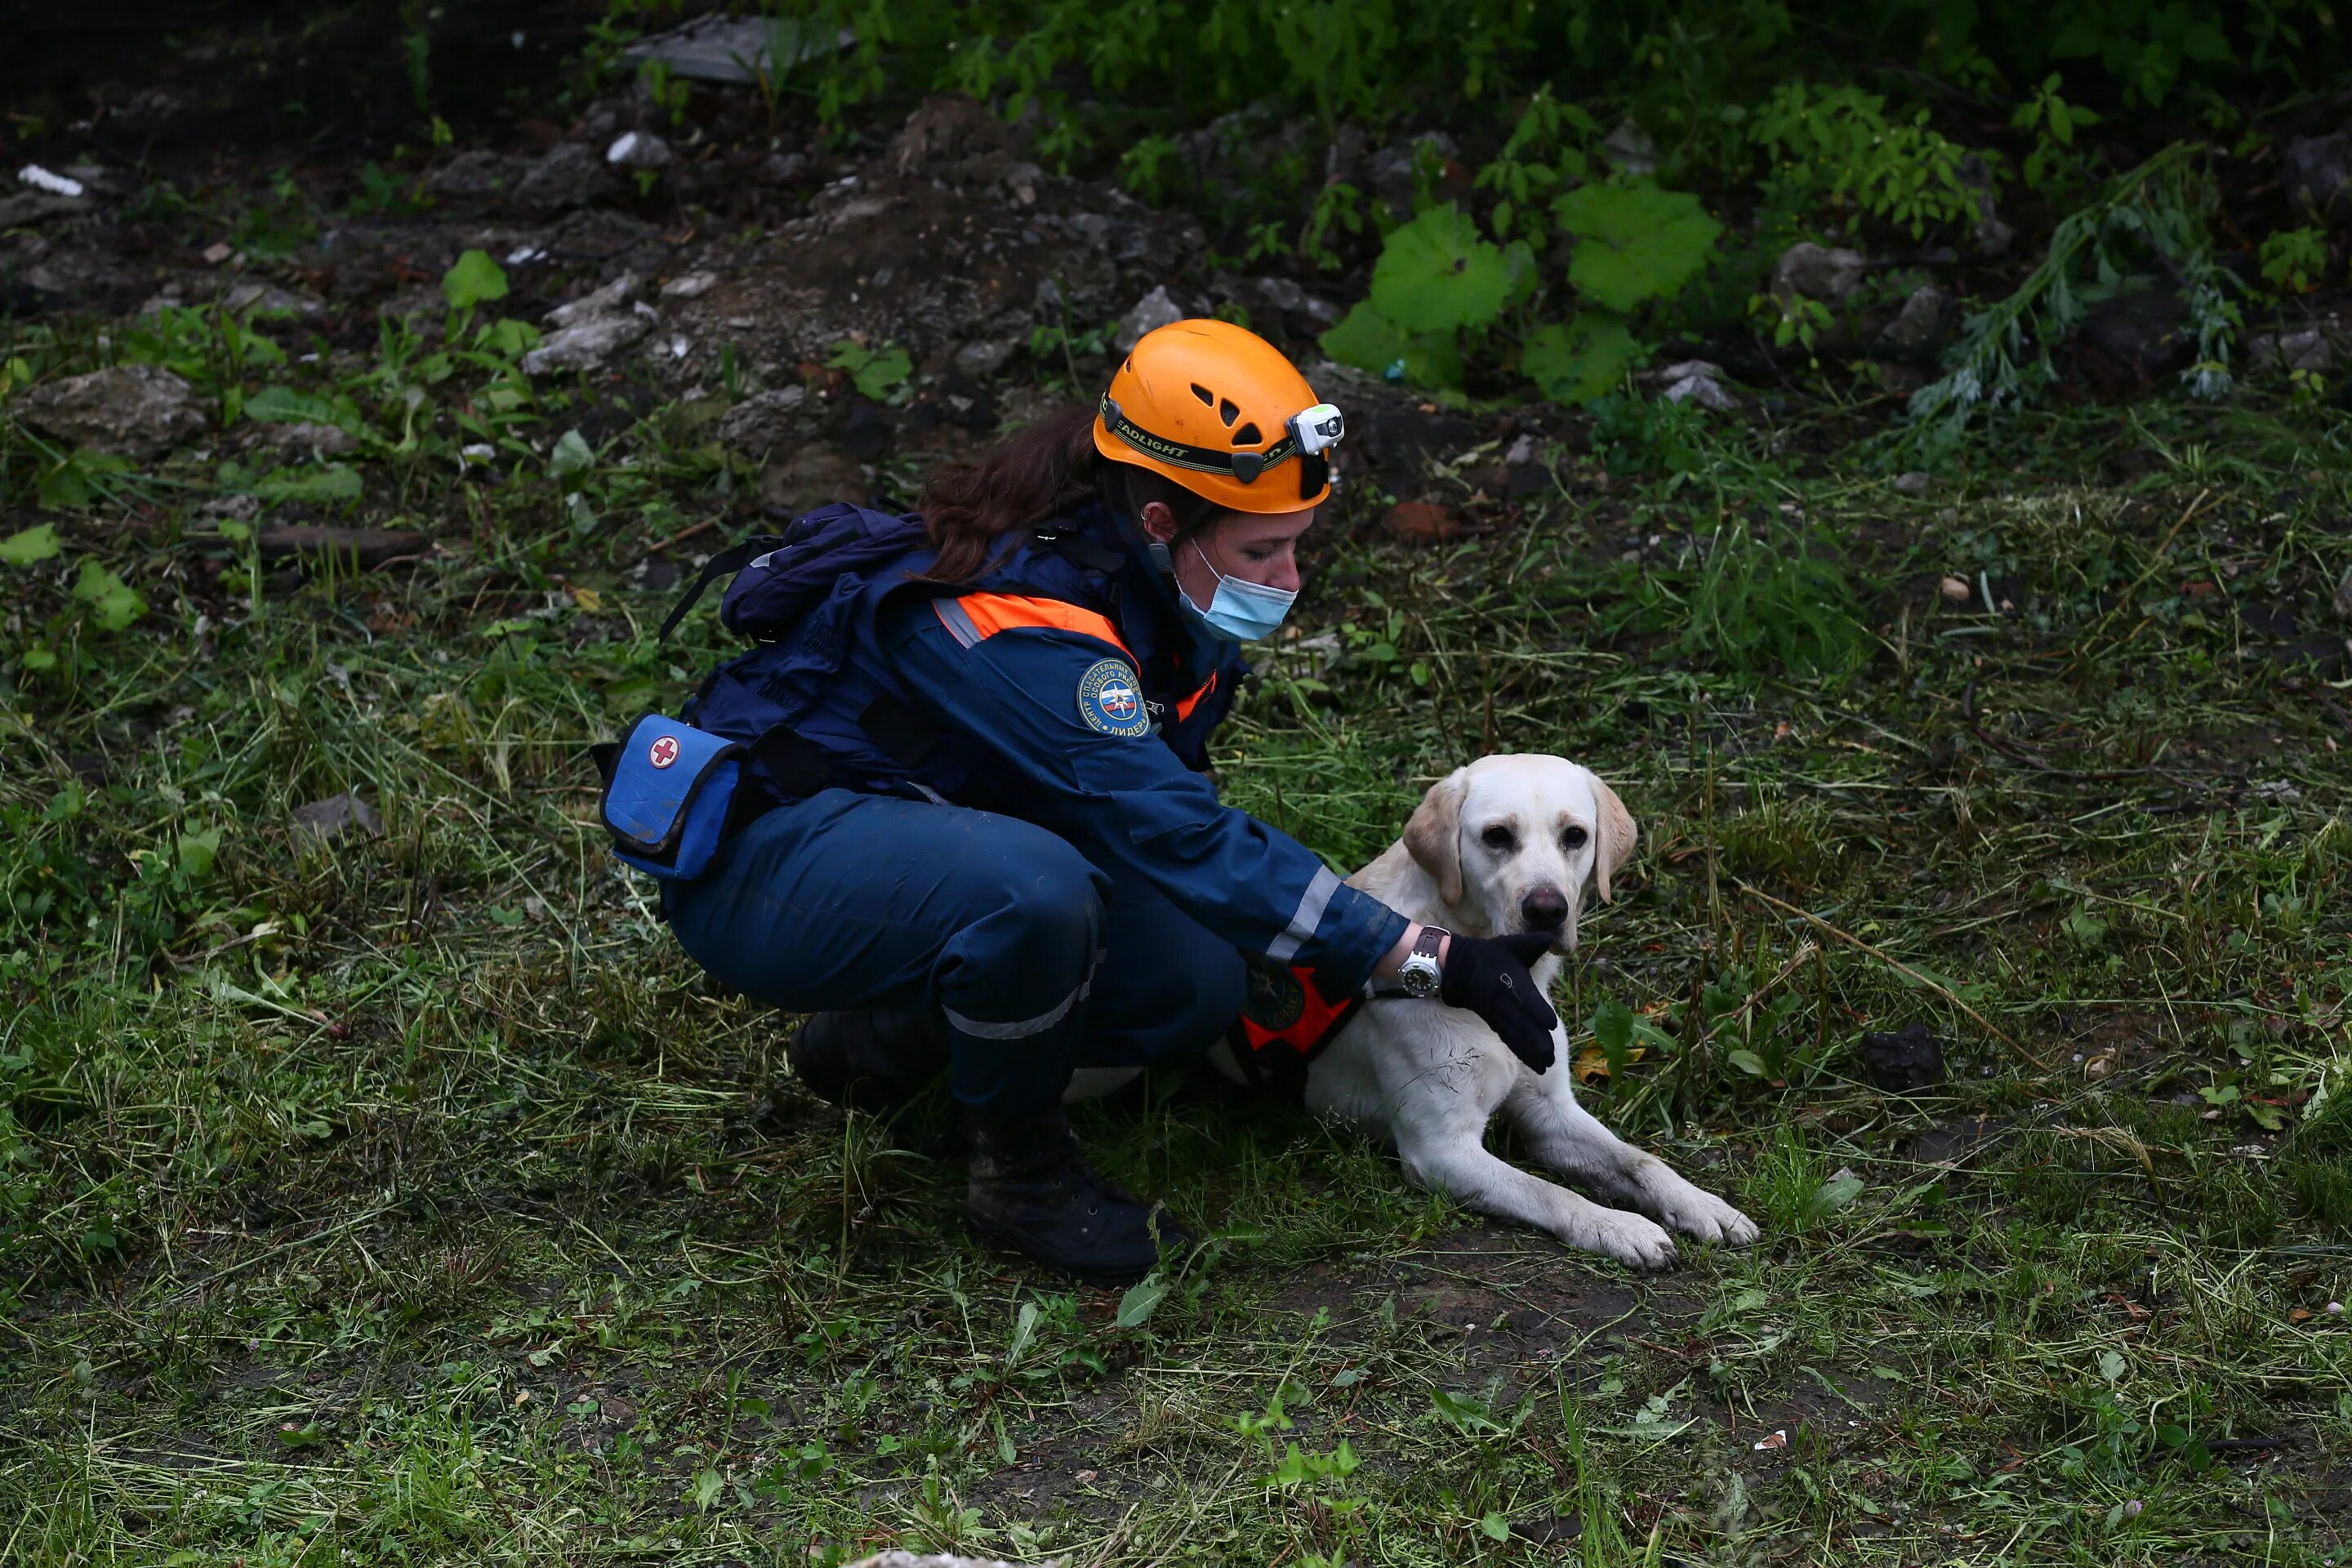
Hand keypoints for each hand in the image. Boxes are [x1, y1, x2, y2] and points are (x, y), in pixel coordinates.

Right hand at [1439, 932, 1559, 1072]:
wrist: (1456, 967)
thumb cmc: (1488, 955)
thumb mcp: (1511, 945)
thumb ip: (1532, 944)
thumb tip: (1550, 938)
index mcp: (1512, 981)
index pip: (1526, 999)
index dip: (1538, 1012)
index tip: (1551, 1024)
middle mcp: (1505, 1001)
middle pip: (1522, 1025)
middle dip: (1536, 1043)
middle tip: (1551, 1059)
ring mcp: (1498, 1013)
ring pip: (1515, 1037)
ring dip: (1529, 1053)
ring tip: (1545, 1068)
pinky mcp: (1493, 1021)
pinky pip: (1508, 1039)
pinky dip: (1520, 1051)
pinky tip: (1532, 1063)